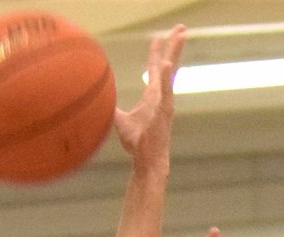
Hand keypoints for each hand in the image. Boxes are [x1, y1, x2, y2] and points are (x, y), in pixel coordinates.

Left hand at [114, 24, 185, 171]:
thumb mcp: (121, 122)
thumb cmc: (137, 144)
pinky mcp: (163, 113)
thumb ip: (114, 110)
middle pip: (168, 65)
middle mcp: (161, 96)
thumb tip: (101, 105)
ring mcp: (164, 103)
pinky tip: (166, 64)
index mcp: (153, 96)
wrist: (147, 161)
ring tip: (180, 36)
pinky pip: (165, 92)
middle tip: (182, 27)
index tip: (158, 37)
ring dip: (174, 54)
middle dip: (174, 45)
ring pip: (169, 73)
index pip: (155, 69)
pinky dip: (165, 78)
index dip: (156, 52)